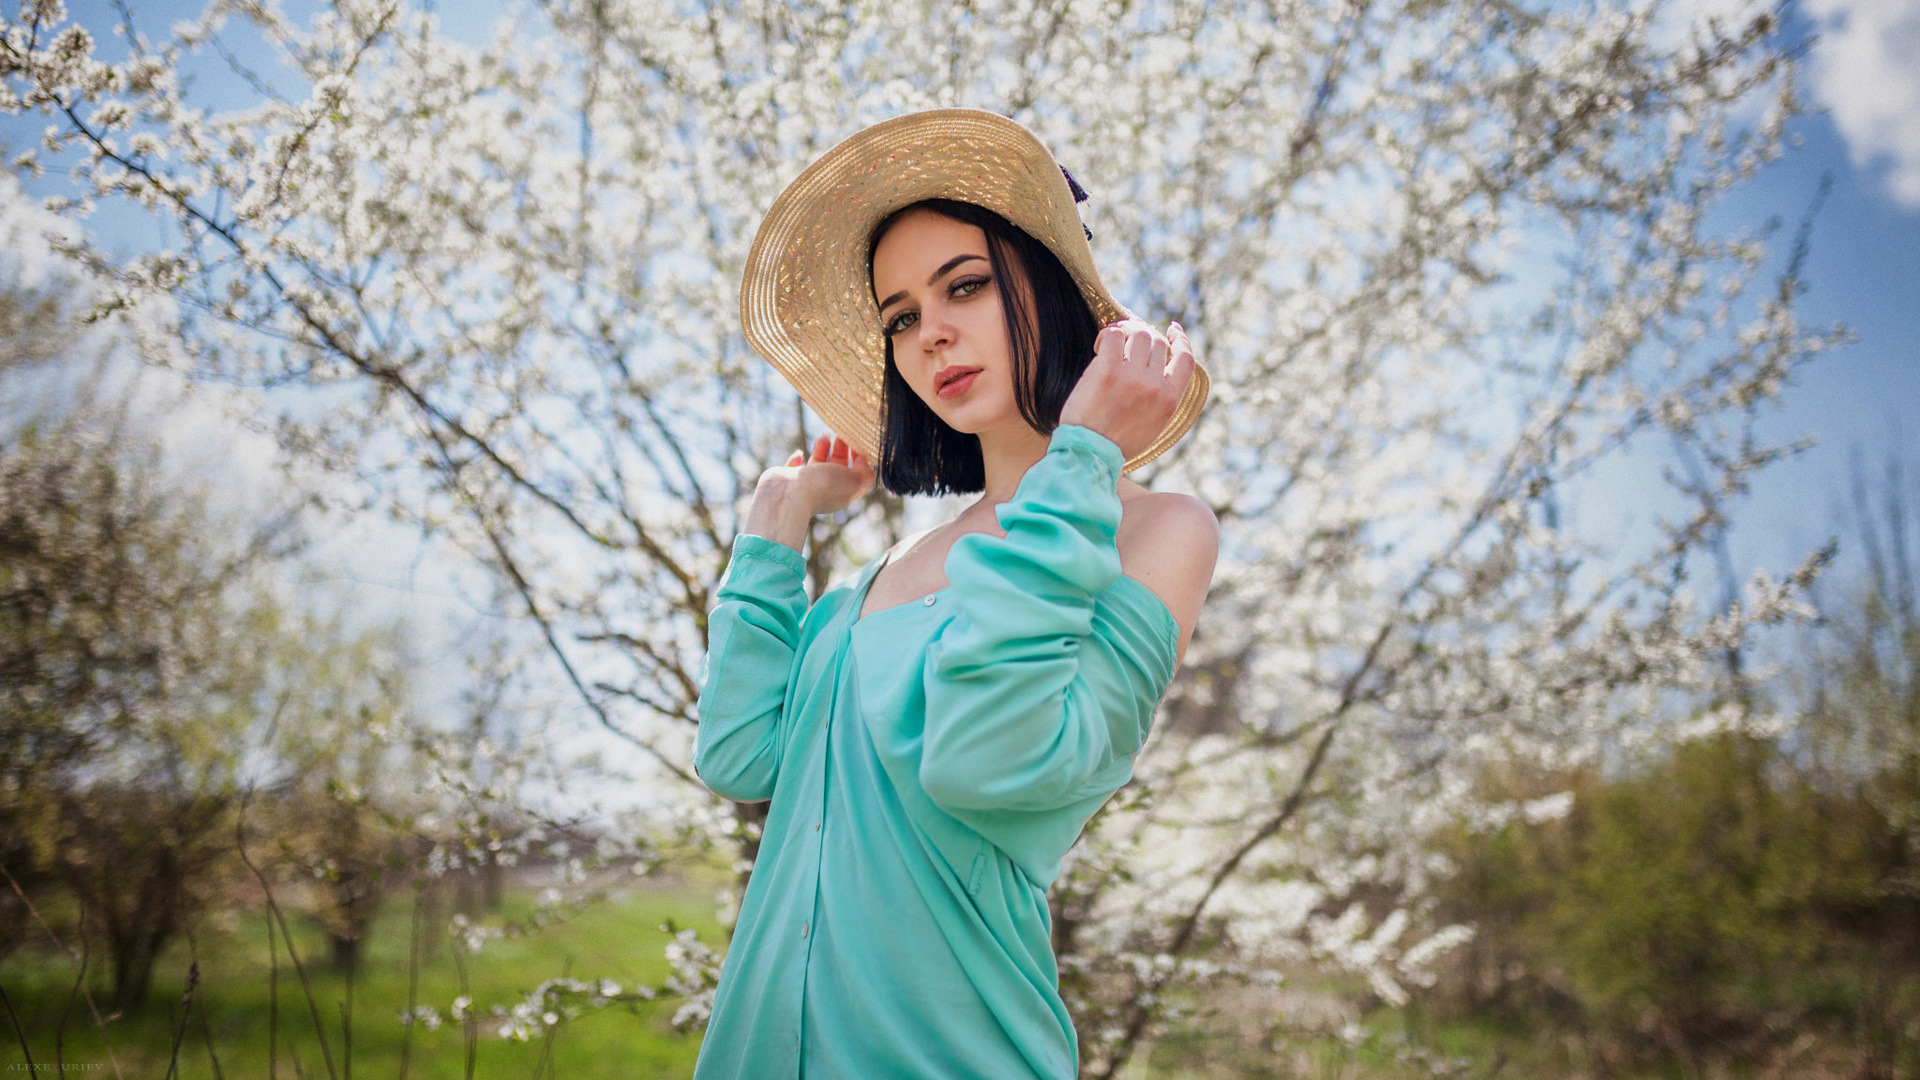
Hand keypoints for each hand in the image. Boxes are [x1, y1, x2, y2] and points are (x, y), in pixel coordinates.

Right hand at [758, 432, 875, 515]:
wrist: (787, 495)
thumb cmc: (821, 486)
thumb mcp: (855, 480)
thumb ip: (865, 472)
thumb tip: (862, 461)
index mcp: (843, 492)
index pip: (856, 475)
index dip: (859, 457)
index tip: (857, 442)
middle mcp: (825, 490)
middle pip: (837, 467)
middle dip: (841, 450)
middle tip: (841, 433)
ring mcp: (805, 485)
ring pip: (817, 466)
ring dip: (822, 450)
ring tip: (824, 436)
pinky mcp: (788, 481)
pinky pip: (794, 469)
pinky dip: (797, 459)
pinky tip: (799, 453)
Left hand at [1057, 318, 1195, 462]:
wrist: (1089, 453)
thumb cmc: (1115, 441)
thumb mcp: (1152, 424)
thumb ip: (1160, 397)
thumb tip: (1156, 366)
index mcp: (1169, 400)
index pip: (1186, 359)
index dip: (1181, 340)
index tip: (1172, 329)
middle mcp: (1155, 386)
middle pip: (1157, 343)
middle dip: (1142, 337)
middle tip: (1125, 341)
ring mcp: (1133, 377)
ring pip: (1138, 334)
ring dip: (1124, 334)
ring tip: (1108, 346)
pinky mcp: (1108, 370)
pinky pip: (1113, 334)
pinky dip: (1107, 334)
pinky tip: (1098, 348)